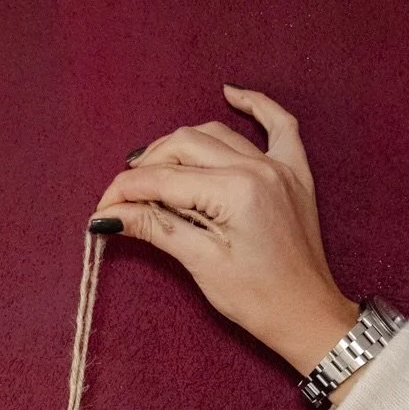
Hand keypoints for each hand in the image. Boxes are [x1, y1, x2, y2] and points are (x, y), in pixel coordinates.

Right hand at [91, 86, 357, 378]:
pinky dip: (254, 106)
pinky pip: (277, 125)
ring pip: (216, 135)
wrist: (307, 316)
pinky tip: (230, 93)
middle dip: (147, 168)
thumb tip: (111, 215)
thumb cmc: (257, 300)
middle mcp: (257, 167)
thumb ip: (156, 227)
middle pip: (184, 146)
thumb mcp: (201, 263)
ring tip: (155, 170)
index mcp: (234, 191)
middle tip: (123, 197)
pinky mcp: (294, 172)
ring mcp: (279, 165)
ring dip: (180, 146)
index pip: (164, 179)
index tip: (102, 209)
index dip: (125, 192)